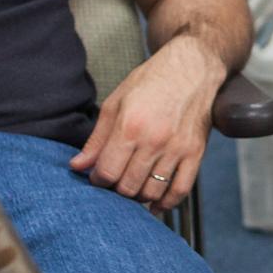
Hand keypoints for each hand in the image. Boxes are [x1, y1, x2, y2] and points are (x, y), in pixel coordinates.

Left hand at [70, 35, 225, 211]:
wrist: (191, 67)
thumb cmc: (151, 81)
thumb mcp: (116, 102)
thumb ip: (97, 138)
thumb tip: (77, 165)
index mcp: (130, 126)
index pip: (107, 172)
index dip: (97, 179)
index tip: (98, 175)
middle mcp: (154, 140)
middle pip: (128, 186)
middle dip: (116, 189)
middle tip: (115, 181)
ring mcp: (177, 149)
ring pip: (152, 192)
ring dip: (138, 196)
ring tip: (132, 187)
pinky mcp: (195, 153)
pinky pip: (180, 190)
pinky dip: (166, 204)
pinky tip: (155, 205)